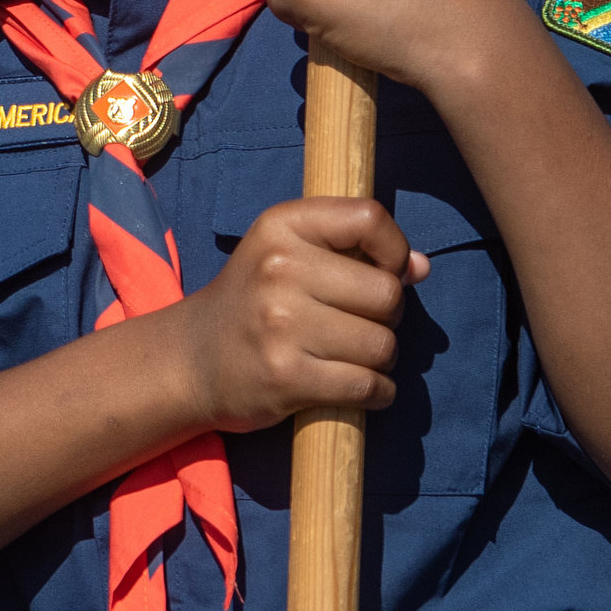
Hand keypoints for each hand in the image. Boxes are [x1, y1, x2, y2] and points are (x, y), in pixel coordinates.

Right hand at [178, 198, 427, 432]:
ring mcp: (280, 324)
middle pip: (387, 295)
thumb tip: (420, 268)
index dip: (393, 250)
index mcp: (279, 226)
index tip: (380, 270)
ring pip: (383, 345)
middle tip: (355, 324)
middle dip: (385, 317)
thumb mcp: (287, 253)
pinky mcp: (287, 376)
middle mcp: (278, 269)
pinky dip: (377, 392)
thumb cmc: (252, 302)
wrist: (190, 360)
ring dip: (379, 359)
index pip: (370, 218)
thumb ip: (355, 250)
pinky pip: (368, 385)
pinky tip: (357, 387)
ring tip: (347, 356)